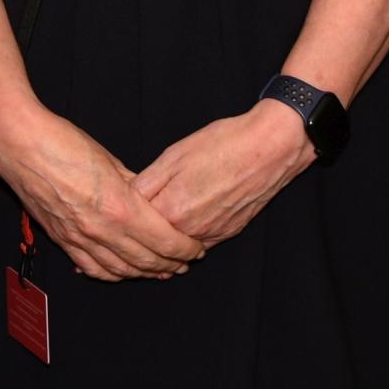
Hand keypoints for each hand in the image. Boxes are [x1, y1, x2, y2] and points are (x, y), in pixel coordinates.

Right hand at [0, 102, 202, 280]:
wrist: (19, 145)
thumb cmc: (63, 144)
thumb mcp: (111, 162)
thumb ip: (135, 186)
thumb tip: (152, 200)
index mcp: (120, 208)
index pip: (164, 241)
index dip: (185, 249)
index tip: (197, 249)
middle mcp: (101, 230)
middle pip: (146, 261)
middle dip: (171, 264)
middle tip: (185, 262)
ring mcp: (79, 238)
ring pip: (120, 270)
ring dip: (144, 273)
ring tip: (161, 271)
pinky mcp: (62, 240)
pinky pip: (91, 268)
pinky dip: (112, 274)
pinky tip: (123, 272)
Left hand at [133, 104, 313, 250]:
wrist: (271, 148)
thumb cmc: (224, 144)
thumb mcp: (174, 155)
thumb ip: (146, 182)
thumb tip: (126, 198)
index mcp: (171, 211)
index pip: (133, 223)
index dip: (123, 213)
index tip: (116, 207)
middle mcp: (189, 231)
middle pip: (152, 239)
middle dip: (140, 229)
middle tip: (133, 215)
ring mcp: (211, 236)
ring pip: (176, 244)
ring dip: (165, 235)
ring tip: (160, 214)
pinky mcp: (227, 234)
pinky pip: (199, 241)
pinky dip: (188, 234)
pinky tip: (186, 216)